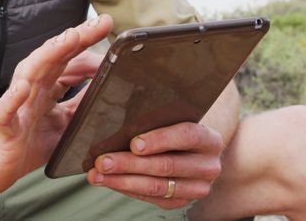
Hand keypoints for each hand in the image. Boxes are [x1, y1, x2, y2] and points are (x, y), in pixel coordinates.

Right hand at [0, 15, 111, 195]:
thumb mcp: (65, 125)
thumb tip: (110, 89)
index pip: (69, 59)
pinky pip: (5, 111)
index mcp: (46, 88)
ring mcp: (16, 106)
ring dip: (48, 55)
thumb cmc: (26, 143)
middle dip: (76, 38)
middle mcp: (31, 90)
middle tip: (101, 23)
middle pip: (54, 58)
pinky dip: (12, 98)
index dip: (88, 45)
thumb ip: (83, 105)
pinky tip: (23, 88)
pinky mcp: (3, 127)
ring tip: (69, 39)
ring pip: (30, 74)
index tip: (109, 27)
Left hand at [87, 122, 223, 209]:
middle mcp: (209, 165)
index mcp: (208, 138)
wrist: (191, 148)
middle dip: (129, 164)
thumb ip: (152, 110)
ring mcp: (197, 187)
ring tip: (96, 174)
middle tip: (102, 161)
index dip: (160, 140)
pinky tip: (108, 181)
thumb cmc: (172, 124)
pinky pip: (152, 198)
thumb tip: (117, 103)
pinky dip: (127, 189)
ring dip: (122, 181)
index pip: (187, 136)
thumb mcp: (170, 113)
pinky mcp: (181, 201)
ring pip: (157, 186)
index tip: (133, 143)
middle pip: (166, 165)